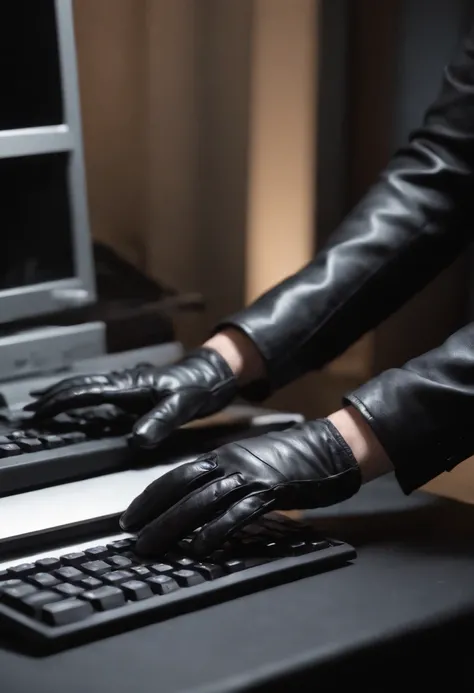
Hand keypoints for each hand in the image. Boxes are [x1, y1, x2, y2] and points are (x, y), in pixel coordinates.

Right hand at [25, 348, 237, 448]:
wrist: (211, 375)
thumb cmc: (197, 389)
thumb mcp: (181, 407)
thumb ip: (159, 422)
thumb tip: (136, 440)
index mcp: (131, 386)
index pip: (88, 392)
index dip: (62, 401)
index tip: (42, 410)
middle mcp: (125, 383)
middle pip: (81, 386)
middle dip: (54, 396)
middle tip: (31, 409)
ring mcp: (128, 386)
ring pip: (88, 388)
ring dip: (64, 394)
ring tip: (43, 403)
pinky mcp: (133, 390)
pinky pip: (100, 393)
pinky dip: (82, 397)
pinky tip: (76, 405)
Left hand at [120, 418, 361, 555]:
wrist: (327, 447)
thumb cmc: (290, 459)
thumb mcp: (250, 462)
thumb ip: (226, 478)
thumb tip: (200, 503)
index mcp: (223, 456)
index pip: (177, 475)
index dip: (151, 496)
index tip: (131, 515)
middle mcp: (230, 463)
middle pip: (182, 489)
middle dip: (153, 514)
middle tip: (133, 537)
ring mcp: (250, 476)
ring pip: (202, 501)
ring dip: (173, 526)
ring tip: (152, 546)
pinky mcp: (270, 490)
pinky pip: (237, 513)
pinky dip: (216, 531)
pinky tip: (199, 548)